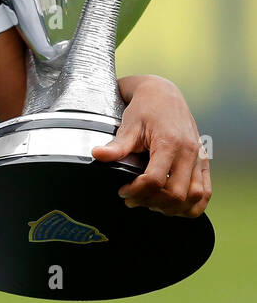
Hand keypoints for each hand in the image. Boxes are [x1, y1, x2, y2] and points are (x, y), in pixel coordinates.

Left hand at [91, 74, 210, 216]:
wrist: (163, 94)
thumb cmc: (145, 108)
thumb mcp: (129, 125)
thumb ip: (117, 145)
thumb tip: (97, 155)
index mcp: (169, 143)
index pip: (156, 180)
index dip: (137, 191)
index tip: (123, 191)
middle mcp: (189, 153)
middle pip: (176, 193)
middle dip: (151, 202)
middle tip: (132, 199)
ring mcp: (199, 158)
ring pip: (195, 197)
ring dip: (172, 208)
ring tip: (150, 203)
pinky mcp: (203, 162)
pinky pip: (206, 192)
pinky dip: (192, 205)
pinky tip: (172, 206)